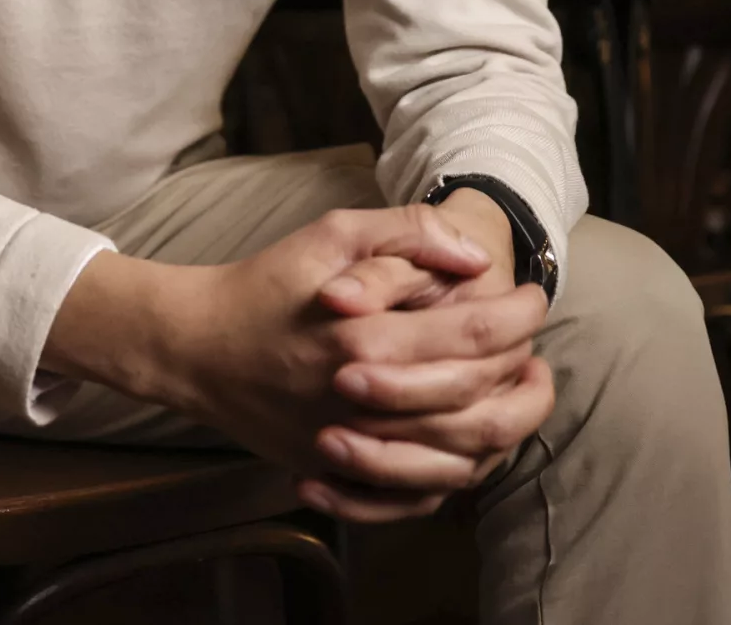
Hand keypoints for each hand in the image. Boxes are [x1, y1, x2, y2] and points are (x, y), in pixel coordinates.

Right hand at [296, 187, 551, 519]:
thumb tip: (477, 259)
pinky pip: (415, 495)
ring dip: (506, 425)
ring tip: (521, 390)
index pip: (477, 332)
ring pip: (461, 459)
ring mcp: (352, 445)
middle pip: (480, 402)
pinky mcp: (338, 472)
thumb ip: (408, 235)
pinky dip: (456, 475)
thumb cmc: (265, 283)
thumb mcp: (332, 234)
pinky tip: (475, 443)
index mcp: (367, 336)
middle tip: (533, 340)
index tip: (535, 297)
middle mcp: (365, 400)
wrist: (196, 347)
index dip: (521, 314)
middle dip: (523, 368)